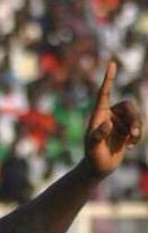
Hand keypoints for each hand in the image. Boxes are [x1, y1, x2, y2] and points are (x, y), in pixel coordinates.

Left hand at [84, 60, 142, 178]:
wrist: (98, 168)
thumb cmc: (92, 157)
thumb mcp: (93, 147)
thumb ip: (98, 135)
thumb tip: (108, 123)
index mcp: (98, 114)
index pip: (104, 93)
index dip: (109, 79)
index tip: (112, 64)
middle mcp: (110, 115)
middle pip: (129, 106)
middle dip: (134, 118)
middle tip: (134, 133)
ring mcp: (119, 122)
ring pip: (136, 115)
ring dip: (138, 127)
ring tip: (132, 142)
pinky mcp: (127, 129)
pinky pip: (139, 125)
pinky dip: (138, 135)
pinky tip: (131, 146)